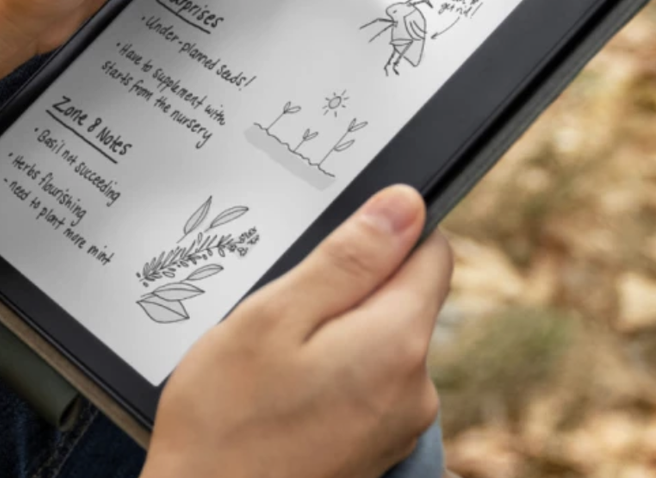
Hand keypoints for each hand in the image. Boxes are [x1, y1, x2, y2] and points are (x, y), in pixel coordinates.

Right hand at [142, 186, 453, 477]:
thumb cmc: (224, 427)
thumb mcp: (271, 318)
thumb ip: (346, 259)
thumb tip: (405, 205)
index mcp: (397, 343)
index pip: (430, 251)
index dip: (382, 233)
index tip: (327, 249)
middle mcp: (416, 389)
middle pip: (402, 298)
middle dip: (346, 291)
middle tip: (278, 314)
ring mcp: (399, 426)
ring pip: (378, 342)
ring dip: (333, 336)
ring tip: (272, 363)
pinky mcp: (376, 449)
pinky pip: (365, 385)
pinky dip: (329, 377)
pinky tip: (280, 396)